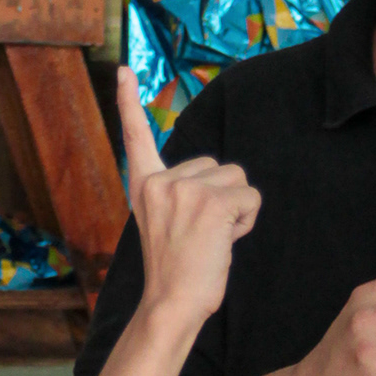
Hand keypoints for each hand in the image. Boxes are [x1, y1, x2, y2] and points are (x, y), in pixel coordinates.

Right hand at [118, 67, 260, 329]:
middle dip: (223, 199)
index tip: (124, 71)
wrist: (171, 304)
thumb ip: (182, 196)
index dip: (130, 103)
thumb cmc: (176, 273)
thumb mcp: (167, 224)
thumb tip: (220, 184)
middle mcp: (161, 181)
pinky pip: (251, 199)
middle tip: (201, 236)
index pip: (136, 137)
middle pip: (219, 167)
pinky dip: (247, 222)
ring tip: (212, 240)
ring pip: (239, 181)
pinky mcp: (211, 203)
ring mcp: (186, 190)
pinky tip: (223, 243)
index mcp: (145, 186)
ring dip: (237, 211)